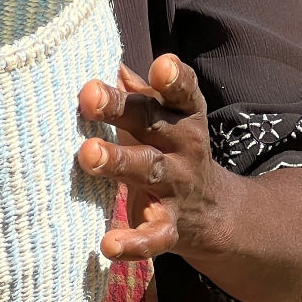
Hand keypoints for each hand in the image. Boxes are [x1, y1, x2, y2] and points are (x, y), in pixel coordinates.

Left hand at [76, 54, 225, 262]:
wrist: (214, 215)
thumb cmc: (169, 148)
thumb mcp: (162, 116)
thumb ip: (136, 90)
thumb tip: (105, 55)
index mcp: (182, 115)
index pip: (182, 91)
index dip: (174, 78)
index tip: (160, 66)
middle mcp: (183, 146)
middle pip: (151, 123)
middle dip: (119, 109)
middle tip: (88, 96)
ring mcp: (177, 187)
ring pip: (147, 171)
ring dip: (117, 162)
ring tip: (87, 155)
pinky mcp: (170, 227)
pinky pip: (153, 236)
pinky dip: (133, 243)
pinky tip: (108, 246)